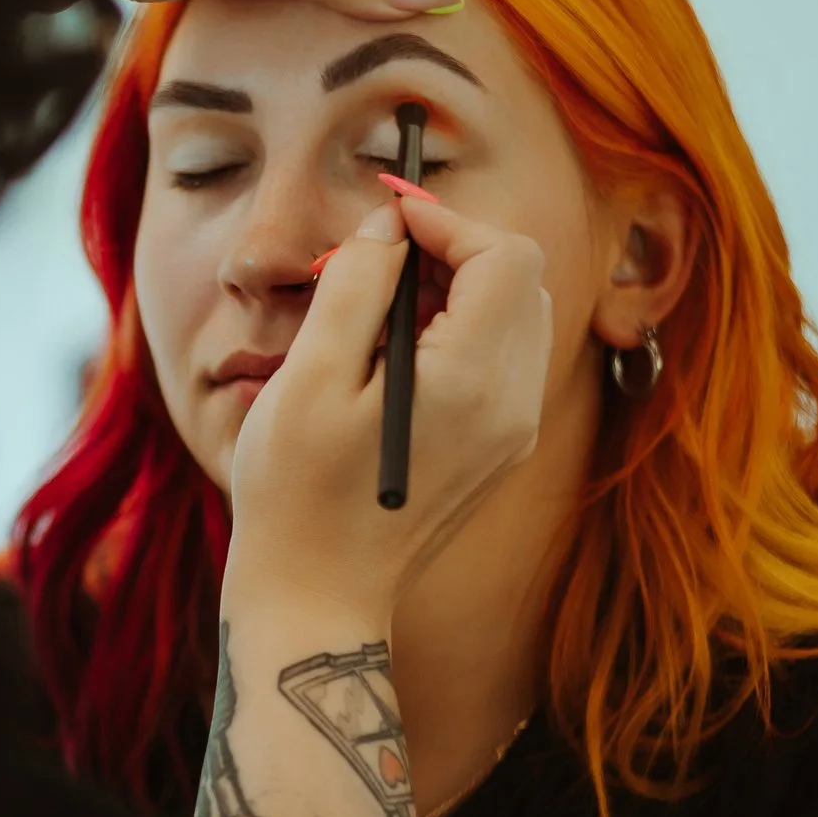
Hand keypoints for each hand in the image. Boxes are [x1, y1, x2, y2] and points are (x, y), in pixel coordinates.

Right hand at [223, 197, 550, 630]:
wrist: (317, 595)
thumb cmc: (298, 494)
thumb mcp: (310, 377)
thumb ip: (356, 286)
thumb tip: (388, 226)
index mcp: (470, 383)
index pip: (504, 257)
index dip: (447, 222)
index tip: (385, 221)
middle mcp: (511, 405)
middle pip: (519, 280)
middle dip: (453, 250)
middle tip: (374, 262)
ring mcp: (512, 431)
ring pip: (513, 315)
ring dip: (453, 289)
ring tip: (372, 311)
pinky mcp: (498, 447)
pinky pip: (498, 358)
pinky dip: (455, 330)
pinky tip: (390, 356)